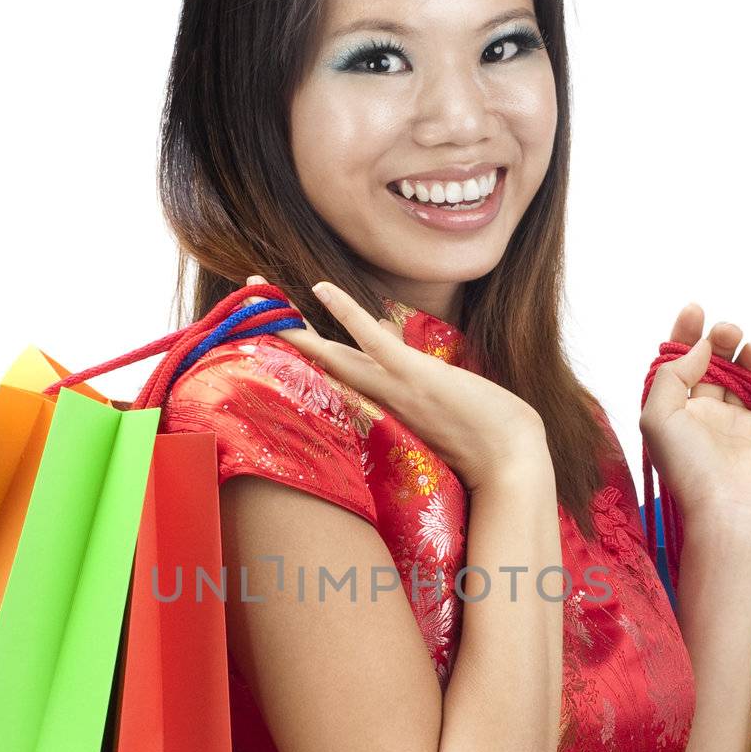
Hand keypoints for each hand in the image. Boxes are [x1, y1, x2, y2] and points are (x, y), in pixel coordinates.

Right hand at [236, 276, 547, 491]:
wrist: (510, 463)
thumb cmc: (488, 446)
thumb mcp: (446, 425)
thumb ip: (423, 414)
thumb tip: (418, 401)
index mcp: (381, 412)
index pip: (333, 381)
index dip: (301, 362)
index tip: (275, 347)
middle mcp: (376, 402)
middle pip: (317, 368)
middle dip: (279, 343)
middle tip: (240, 321)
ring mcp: (391, 387)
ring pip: (330, 354)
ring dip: (293, 328)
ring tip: (259, 303)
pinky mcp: (410, 374)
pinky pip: (369, 337)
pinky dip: (345, 311)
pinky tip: (319, 287)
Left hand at [639, 303, 750, 534]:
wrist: (728, 512)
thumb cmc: (688, 470)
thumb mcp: (658, 419)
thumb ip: (670, 377)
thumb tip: (696, 349)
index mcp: (675, 411)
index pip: (679, 363)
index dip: (685, 334)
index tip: (696, 309)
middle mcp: (705, 414)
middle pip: (714, 363)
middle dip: (721, 339)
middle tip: (728, 331)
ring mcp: (738, 423)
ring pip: (746, 376)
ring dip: (750, 356)